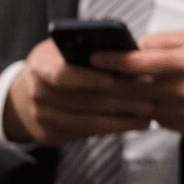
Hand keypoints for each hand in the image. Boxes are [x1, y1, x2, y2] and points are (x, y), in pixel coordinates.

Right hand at [3, 38, 153, 144]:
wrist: (34, 90)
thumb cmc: (65, 63)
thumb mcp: (72, 50)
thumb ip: (95, 52)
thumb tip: (134, 57)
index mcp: (40, 64)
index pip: (61, 74)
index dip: (87, 79)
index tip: (112, 81)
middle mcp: (36, 91)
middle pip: (81, 100)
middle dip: (119, 101)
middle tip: (149, 100)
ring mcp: (40, 115)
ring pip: (86, 121)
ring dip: (121, 119)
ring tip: (147, 114)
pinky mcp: (49, 133)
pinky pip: (85, 133)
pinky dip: (113, 128)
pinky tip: (134, 123)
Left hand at [92, 32, 183, 136]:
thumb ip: (163, 42)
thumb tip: (133, 46)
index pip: (140, 63)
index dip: (113, 60)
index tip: (93, 56)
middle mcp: (183, 90)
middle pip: (132, 89)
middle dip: (106, 83)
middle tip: (87, 76)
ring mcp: (183, 111)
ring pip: (139, 107)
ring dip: (120, 99)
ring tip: (104, 89)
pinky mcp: (183, 126)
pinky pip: (153, 118)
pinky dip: (142, 110)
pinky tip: (134, 102)